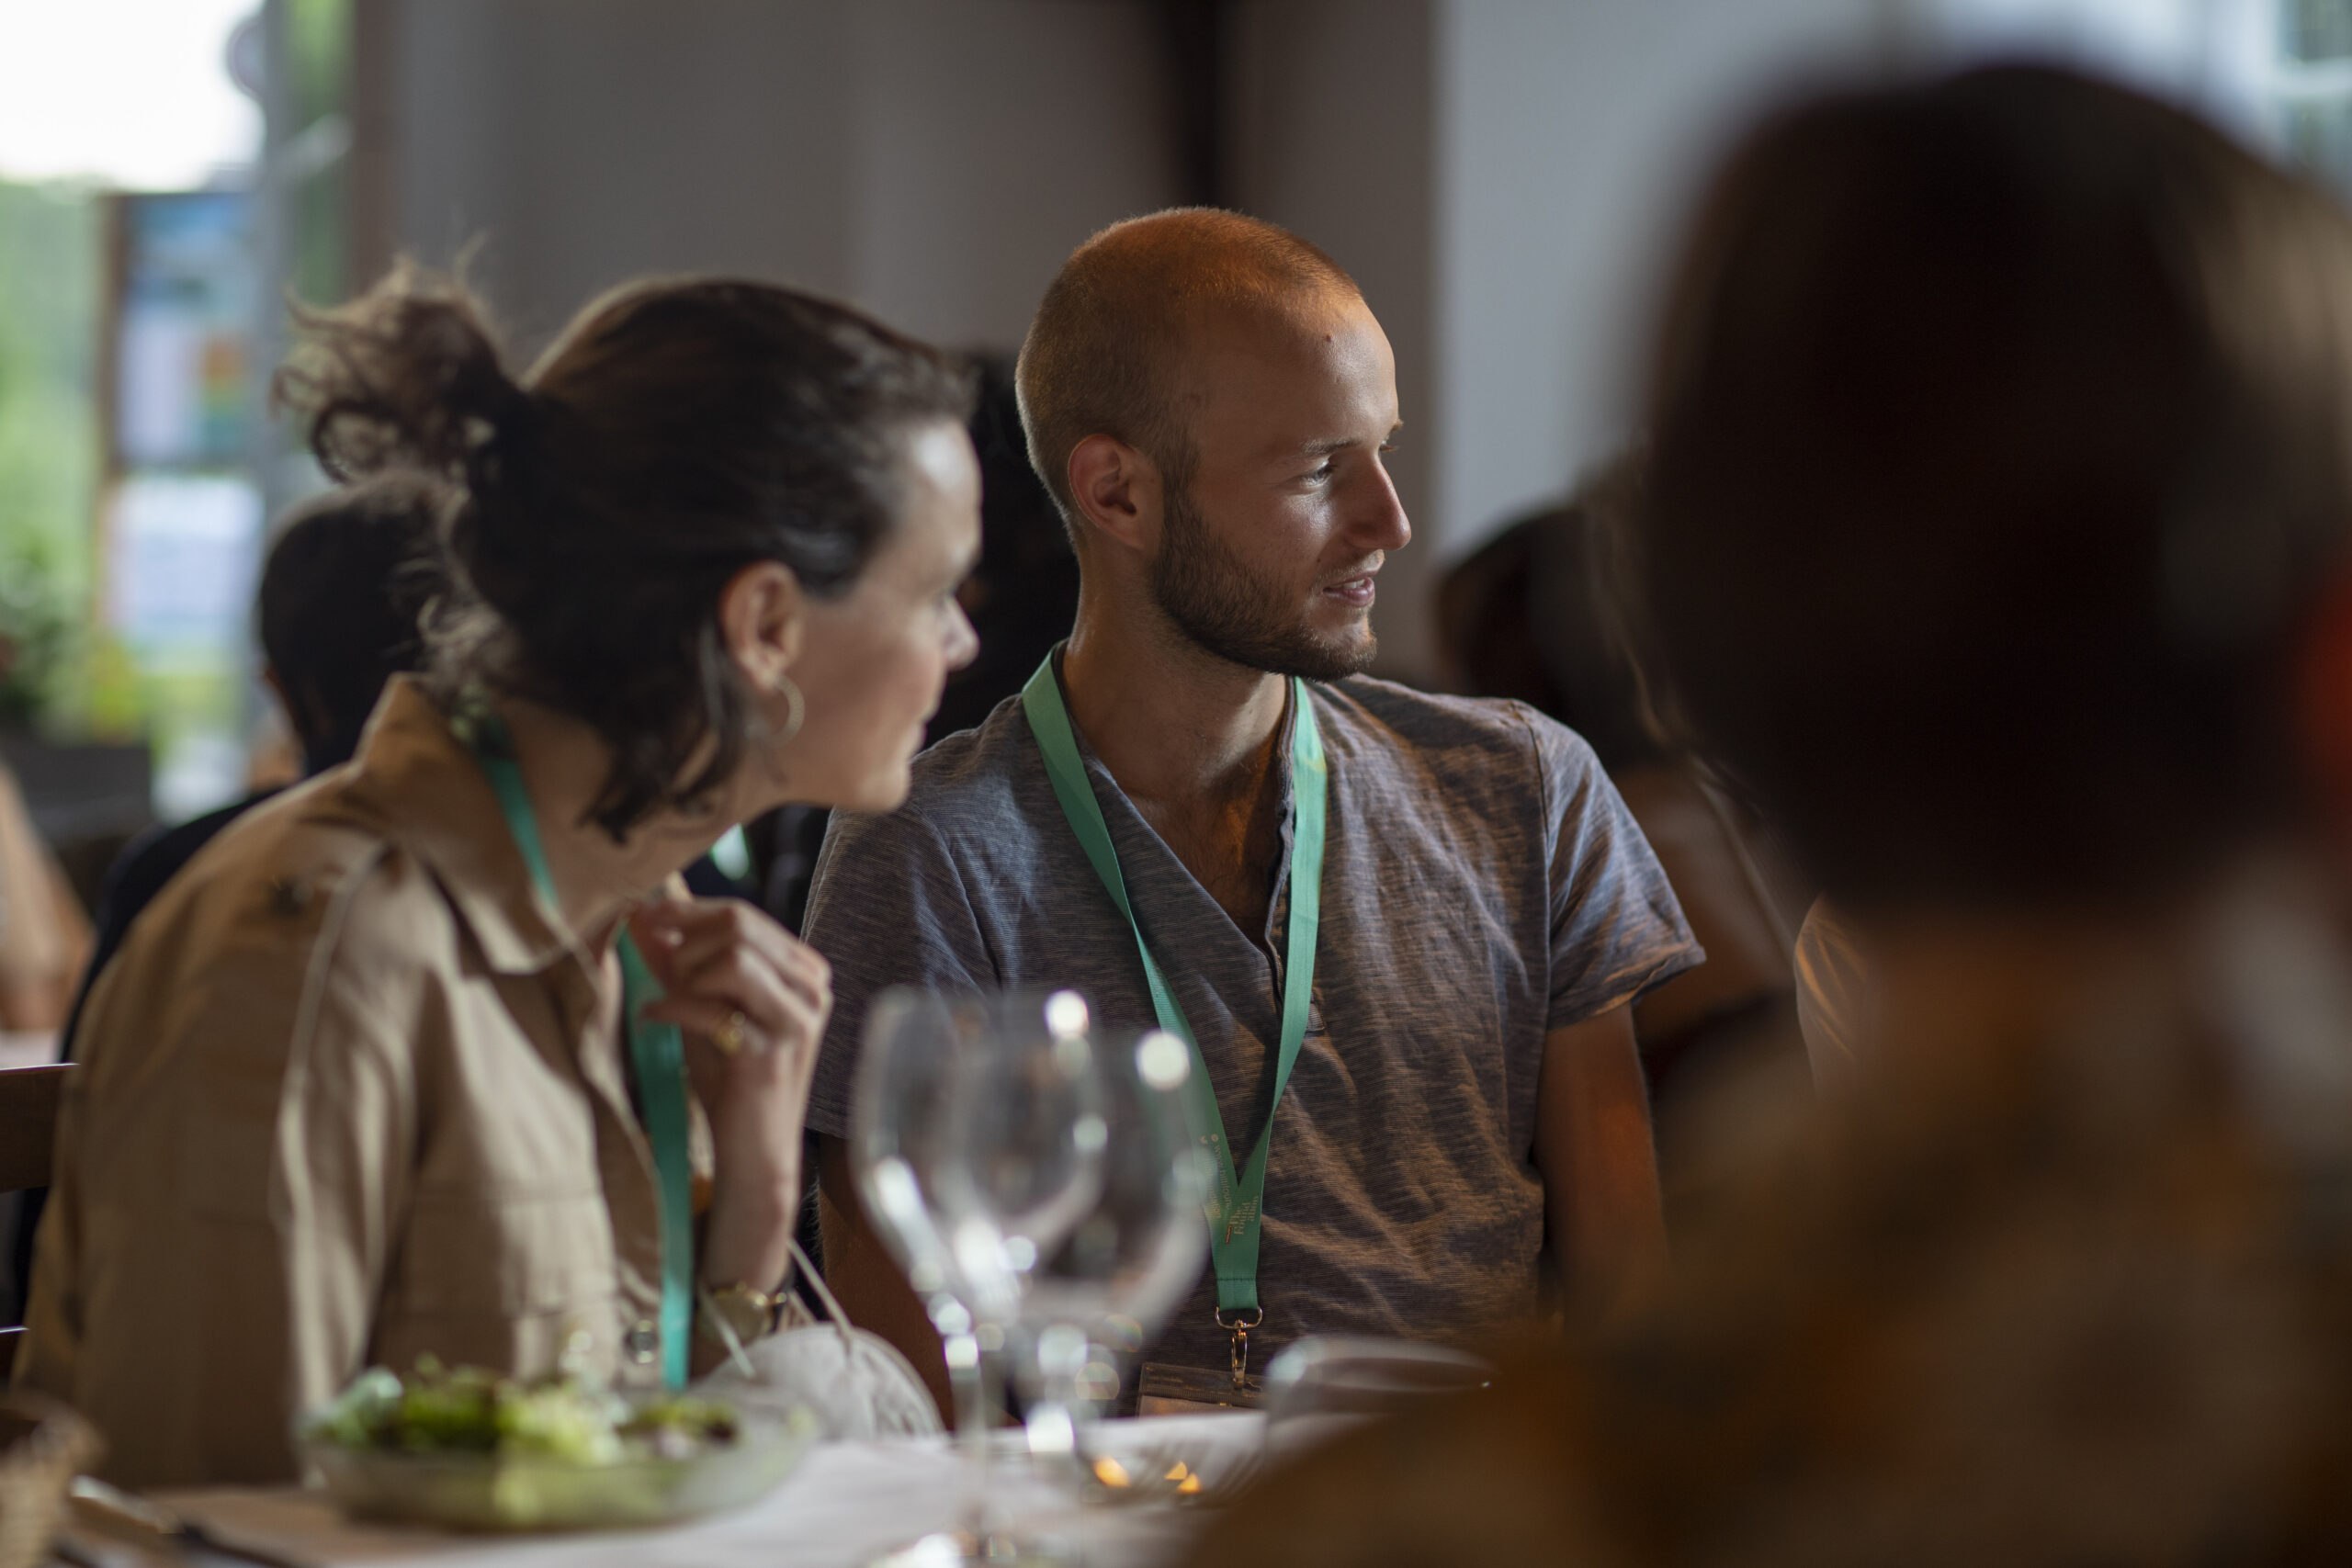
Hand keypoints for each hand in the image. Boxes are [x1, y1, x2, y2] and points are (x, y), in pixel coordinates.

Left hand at [627, 897, 828, 1273]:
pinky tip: (654, 1019)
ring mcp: (797, 1021)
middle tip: (658, 966)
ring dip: (686, 975)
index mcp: (804, 971)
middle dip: (684, 941)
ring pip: (733, 959)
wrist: (753, 1148)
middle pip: (738, 927)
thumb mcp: (705, 1005)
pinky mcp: (770, 1053)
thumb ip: (680, 960)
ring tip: (669, 999)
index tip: (643, 913)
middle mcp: (811, 989)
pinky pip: (713, 1009)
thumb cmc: (730, 1075)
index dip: (685, 910)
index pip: (742, 915)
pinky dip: (672, 1009)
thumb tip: (642, 911)